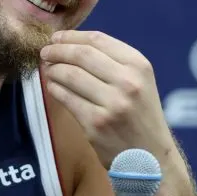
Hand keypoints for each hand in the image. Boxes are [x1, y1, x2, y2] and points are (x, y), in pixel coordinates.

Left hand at [40, 30, 173, 168]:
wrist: (151, 159)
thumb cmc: (141, 118)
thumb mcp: (139, 83)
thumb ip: (113, 63)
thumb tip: (72, 45)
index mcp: (139, 66)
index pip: (98, 40)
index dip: (72, 36)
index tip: (56, 37)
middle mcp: (128, 82)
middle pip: (81, 54)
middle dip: (57, 50)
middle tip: (45, 52)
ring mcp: (112, 103)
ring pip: (70, 75)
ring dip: (53, 70)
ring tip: (48, 70)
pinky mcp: (96, 123)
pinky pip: (66, 98)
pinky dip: (55, 89)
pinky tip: (53, 87)